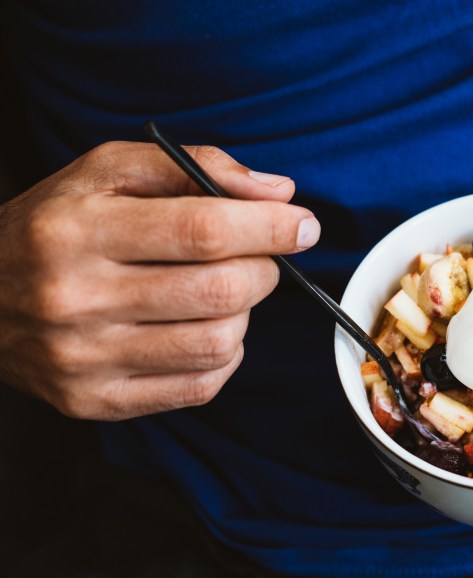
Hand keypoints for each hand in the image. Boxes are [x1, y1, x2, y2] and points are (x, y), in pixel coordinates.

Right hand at [0, 141, 320, 419]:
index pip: (204, 229)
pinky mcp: (96, 400)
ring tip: (221, 291)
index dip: (270, 227)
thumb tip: (277, 192)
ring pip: (219, 343)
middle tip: (257, 256)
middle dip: (263, 269)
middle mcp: (76, 298)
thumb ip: (193, 167)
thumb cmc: (55, 225)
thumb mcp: (106, 170)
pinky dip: (224, 354)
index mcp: (78, 229)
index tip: (301, 224)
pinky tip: (203, 328)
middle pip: (221, 291)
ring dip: (244, 313)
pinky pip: (201, 385)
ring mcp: (85, 358)